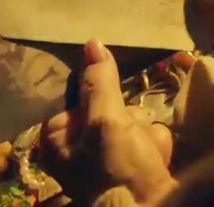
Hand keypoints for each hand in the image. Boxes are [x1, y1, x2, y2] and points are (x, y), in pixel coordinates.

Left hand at [39, 40, 176, 204]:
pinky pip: (149, 140)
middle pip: (114, 107)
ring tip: (145, 158)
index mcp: (57, 138)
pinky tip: (154, 165)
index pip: (84, 96)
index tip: (112, 115)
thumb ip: (100, 83)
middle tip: (130, 142)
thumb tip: (92, 42)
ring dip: (146, 135)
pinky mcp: (134, 167)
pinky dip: (155, 149)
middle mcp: (77, 149)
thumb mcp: (106, 122)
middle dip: (131, 121)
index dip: (103, 102)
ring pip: (136, 122)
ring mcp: (107, 159)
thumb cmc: (117, 172)